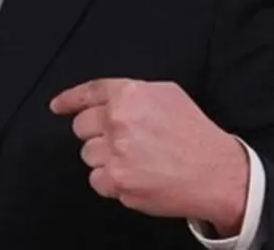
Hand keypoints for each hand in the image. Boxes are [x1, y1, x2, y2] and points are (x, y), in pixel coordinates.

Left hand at [49, 78, 247, 234]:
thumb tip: (108, 99)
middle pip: (81, 126)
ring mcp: (116, 153)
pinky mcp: (118, 181)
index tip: (57, 106)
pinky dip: (110, 181)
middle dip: (97, 133)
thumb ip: (133, 93)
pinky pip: (97, 180)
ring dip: (105, 158)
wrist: (215, 172)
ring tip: (134, 159)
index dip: (69, 100)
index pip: (88, 92)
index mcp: (130, 95)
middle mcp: (119, 121)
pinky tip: (134, 176)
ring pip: (88, 154)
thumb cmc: (195, 134)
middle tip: (121, 140)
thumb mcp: (168, 95)